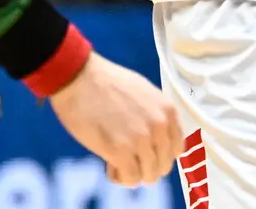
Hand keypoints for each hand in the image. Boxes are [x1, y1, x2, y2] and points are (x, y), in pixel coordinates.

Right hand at [48, 53, 181, 186]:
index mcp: (167, 111)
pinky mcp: (120, 152)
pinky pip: (130, 178)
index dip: (159, 155)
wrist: (78, 77)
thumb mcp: (143, 92)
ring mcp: (141, 140)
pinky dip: (120, 177)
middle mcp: (159, 127)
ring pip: (147, 175)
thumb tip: (154, 140)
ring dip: (132, 172)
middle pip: (162, 166)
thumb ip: (154, 116)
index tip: (144, 153)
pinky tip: (108, 164)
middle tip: (126, 157)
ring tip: (115, 159)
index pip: (176, 149)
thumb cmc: (105, 82)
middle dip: (145, 166)